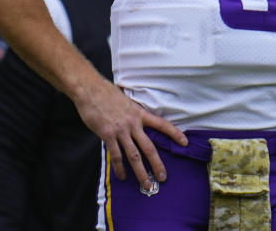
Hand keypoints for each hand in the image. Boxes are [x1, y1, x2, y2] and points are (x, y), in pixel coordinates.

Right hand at [74, 76, 187, 191]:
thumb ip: (134, 113)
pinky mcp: (107, 135)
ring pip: (134, 156)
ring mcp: (120, 131)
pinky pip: (115, 155)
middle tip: (163, 177)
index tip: (185, 143)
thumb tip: (138, 121)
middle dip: (157, 164)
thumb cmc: (108, 94)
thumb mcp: (127, 101)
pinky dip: (119, 167)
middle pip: (149, 147)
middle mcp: (133, 124)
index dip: (174, 134)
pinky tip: (122, 176)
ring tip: (146, 184)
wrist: (91, 90)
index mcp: (140, 114)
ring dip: (141, 172)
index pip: (162, 125)